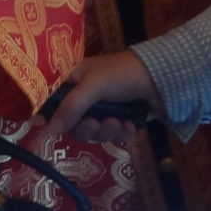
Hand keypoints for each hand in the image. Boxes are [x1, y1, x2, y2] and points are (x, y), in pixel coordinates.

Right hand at [40, 51, 162, 144]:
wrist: (162, 78)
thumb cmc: (121, 74)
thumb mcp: (92, 86)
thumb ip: (70, 107)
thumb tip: (48, 130)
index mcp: (73, 82)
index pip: (52, 103)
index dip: (51, 118)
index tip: (51, 130)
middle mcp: (85, 97)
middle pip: (73, 124)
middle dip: (87, 128)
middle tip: (95, 124)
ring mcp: (104, 110)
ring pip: (94, 133)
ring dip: (107, 131)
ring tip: (119, 123)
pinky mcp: (121, 120)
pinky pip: (113, 136)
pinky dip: (121, 133)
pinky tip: (130, 125)